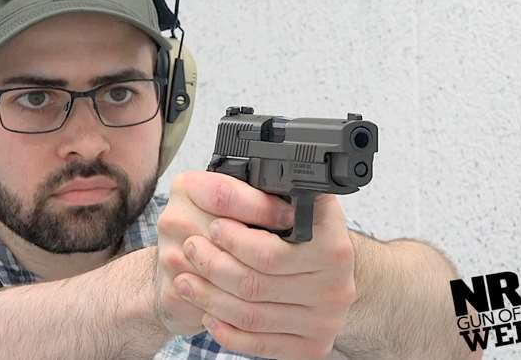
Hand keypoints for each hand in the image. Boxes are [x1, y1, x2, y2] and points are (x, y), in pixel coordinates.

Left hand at [164, 171, 356, 359]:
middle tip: (190, 248)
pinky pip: (260, 344)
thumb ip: (270, 193)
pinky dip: (227, 331)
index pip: (269, 251)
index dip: (233, 241)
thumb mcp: (298, 202)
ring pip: (251, 315)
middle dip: (212, 266)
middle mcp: (335, 285)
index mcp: (332, 244)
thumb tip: (229, 178)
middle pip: (254, 284)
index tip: (211, 227)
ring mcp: (324, 320)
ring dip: (209, 297)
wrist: (331, 271)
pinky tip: (208, 314)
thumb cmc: (306, 232)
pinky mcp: (312, 347)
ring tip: (185, 279)